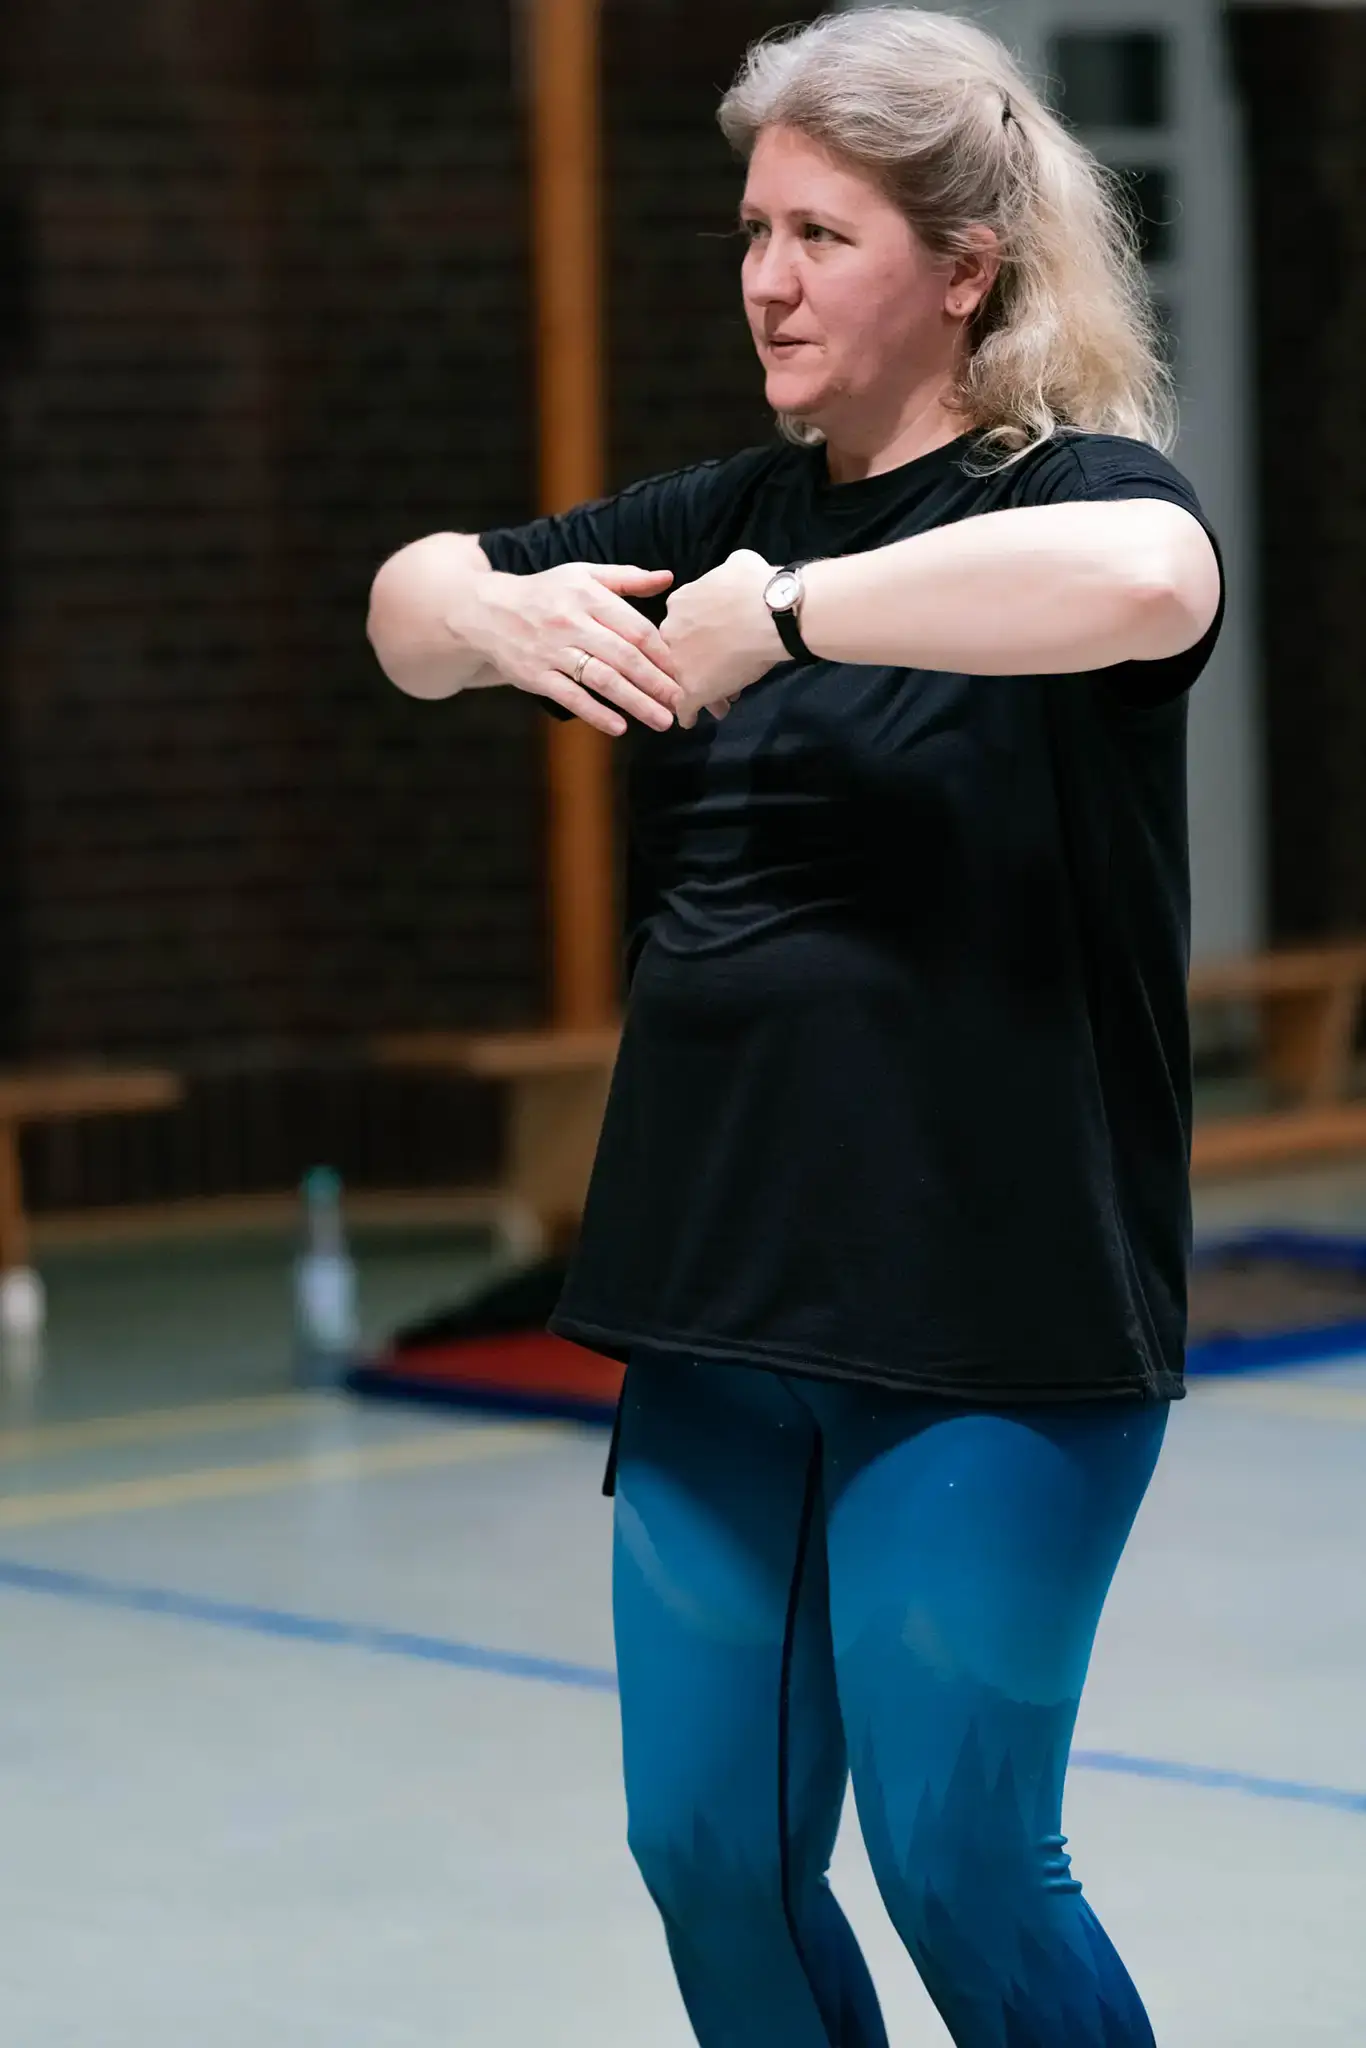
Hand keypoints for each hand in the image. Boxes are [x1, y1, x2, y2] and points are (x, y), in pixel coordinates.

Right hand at [469, 562, 681, 734]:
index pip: (635, 628)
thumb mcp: (583, 575)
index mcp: (588, 596)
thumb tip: (668, 578)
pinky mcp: (535, 675)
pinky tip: (619, 727)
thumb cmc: (545, 593)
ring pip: (602, 679)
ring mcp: (552, 651)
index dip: (663, 653)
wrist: (486, 611)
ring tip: (662, 720)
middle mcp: (572, 622)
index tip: (684, 671)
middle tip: (682, 702)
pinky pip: (570, 696)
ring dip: (636, 702)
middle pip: (624, 657)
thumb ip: (627, 578)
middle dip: (657, 682)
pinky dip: (595, 713)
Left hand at [660, 551, 784, 729]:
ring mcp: (680, 664)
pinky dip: (688, 715)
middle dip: (695, 666)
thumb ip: (725, 573)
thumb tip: (734, 571)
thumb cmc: (757, 584)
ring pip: (682, 683)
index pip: (680, 625)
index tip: (710, 645)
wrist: (770, 614)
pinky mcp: (693, 690)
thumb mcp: (737, 563)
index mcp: (678, 604)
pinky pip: (684, 709)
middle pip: (677, 655)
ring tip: (717, 704)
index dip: (696, 637)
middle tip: (715, 674)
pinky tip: (690, 721)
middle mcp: (671, 633)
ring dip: (698, 692)